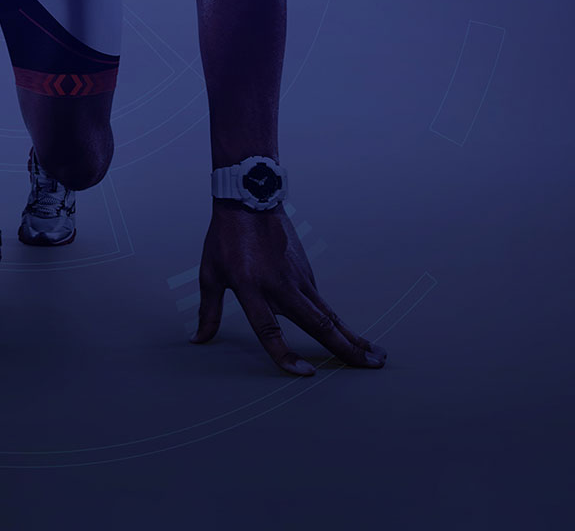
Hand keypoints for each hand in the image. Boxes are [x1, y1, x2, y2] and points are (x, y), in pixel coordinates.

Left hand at [191, 201, 385, 373]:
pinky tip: (351, 337)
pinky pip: (322, 303)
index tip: (307, 374)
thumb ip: (208, 310)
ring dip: (353, 336)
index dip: (286, 354)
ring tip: (375, 356)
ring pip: (329, 314)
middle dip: (347, 349)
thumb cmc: (225, 238)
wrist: (250, 199)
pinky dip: (339, 322)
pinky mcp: (306, 272)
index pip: (270, 329)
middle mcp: (280, 285)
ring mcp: (298, 278)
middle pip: (318, 324)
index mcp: (251, 288)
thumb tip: (198, 340)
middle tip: (372, 367)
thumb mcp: (210, 273)